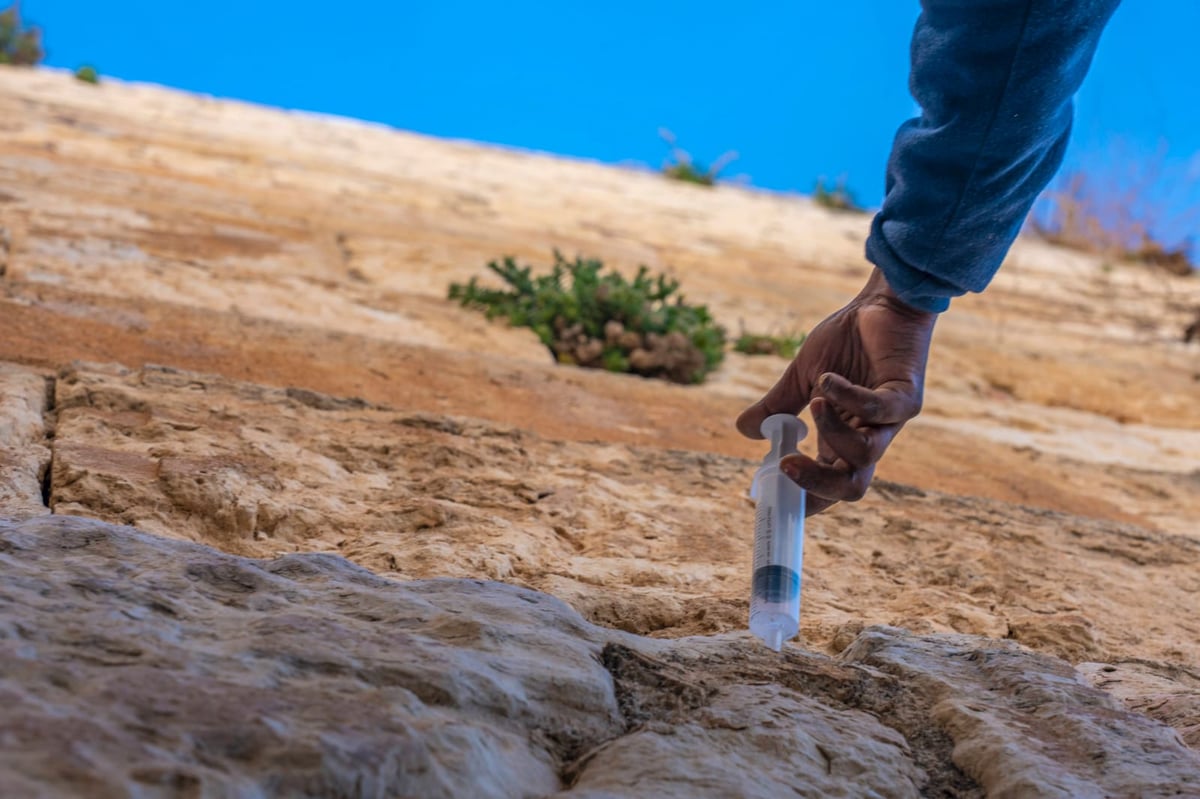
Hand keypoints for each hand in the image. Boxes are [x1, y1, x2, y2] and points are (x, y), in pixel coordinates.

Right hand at [737, 268, 936, 514]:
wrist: (879, 304)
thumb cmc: (847, 341)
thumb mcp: (803, 377)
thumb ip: (777, 405)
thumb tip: (743, 429)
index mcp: (842, 440)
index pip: (828, 487)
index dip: (802, 498)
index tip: (766, 490)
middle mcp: (867, 437)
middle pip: (851, 488)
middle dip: (816, 484)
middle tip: (785, 463)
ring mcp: (890, 421)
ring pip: (864, 455)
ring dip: (831, 431)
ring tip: (814, 401)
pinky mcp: (906, 397)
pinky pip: (878, 411)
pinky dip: (848, 398)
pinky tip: (828, 380)